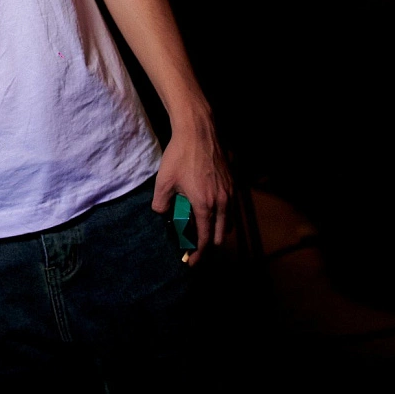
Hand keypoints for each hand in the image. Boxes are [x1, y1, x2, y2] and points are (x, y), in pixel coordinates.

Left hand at [151, 110, 231, 265]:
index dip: (198, 253)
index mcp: (205, 205)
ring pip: (229, 222)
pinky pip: (232, 208)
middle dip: (208, 244)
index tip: (191, 262)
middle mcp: (223, 202)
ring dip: (217, 230)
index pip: (205, 239)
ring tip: (202, 228)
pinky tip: (210, 209)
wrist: (199, 132)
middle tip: (195, 246)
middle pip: (220, 235)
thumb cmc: (180, 156)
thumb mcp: (163, 182)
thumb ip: (161, 204)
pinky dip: (223, 215)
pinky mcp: (233, 183)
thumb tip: (162, 214)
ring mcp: (230, 193)